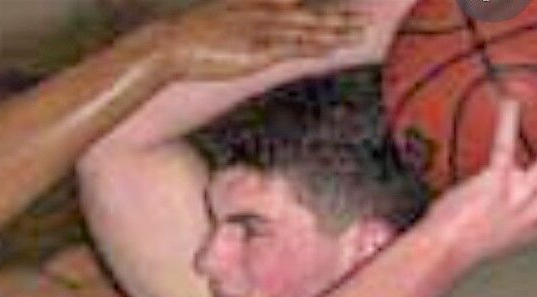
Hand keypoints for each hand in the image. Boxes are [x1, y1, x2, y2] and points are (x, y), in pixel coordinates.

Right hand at [153, 0, 363, 80]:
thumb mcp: (217, 22)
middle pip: (309, 13)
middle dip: (339, 15)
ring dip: (336, 29)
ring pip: (308, 29)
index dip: (318, 7)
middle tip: (366, 16)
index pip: (294, 4)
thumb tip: (256, 24)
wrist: (171, 47)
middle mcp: (263, 14)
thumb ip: (240, 20)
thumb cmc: (188, 40)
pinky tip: (334, 45)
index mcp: (254, 6)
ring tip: (361, 30)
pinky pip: (294, 47)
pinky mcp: (257, 51)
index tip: (342, 9)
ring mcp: (261, 32)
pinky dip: (316, 46)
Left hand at [423, 99, 536, 267]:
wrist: (441, 253)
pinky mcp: (492, 189)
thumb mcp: (509, 226)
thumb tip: (525, 173)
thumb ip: (524, 202)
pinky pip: (505, 150)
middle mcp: (536, 212)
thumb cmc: (468, 240)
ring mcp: (515, 201)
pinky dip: (508, 124)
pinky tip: (511, 106)